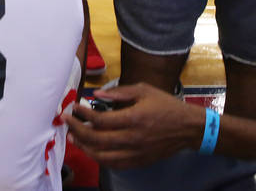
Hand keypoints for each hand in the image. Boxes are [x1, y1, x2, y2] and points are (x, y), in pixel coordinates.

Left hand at [63, 83, 204, 169]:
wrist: (188, 128)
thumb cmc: (165, 105)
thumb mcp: (143, 90)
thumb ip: (119, 92)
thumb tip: (96, 95)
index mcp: (134, 118)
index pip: (100, 120)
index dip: (82, 114)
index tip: (73, 108)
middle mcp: (133, 138)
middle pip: (97, 139)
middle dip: (77, 130)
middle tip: (67, 122)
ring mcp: (136, 153)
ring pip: (103, 156)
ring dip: (85, 147)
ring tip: (74, 138)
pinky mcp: (139, 162)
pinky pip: (114, 165)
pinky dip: (100, 158)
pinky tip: (92, 150)